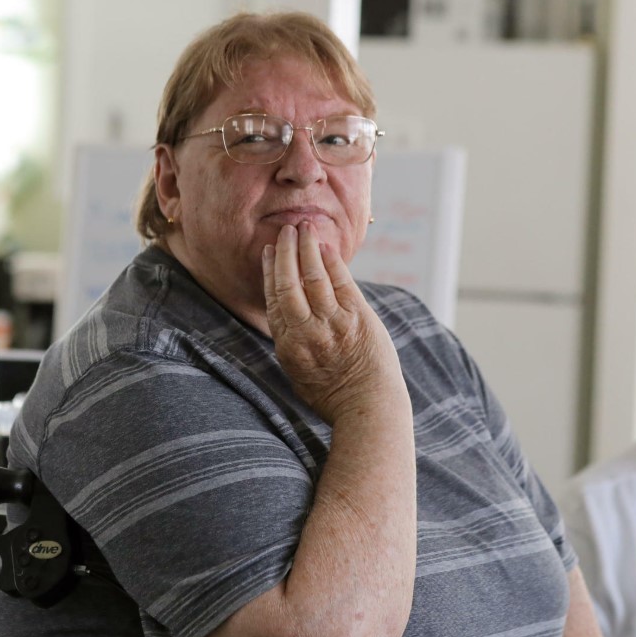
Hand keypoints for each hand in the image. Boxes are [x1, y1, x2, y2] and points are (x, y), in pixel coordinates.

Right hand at [261, 221, 403, 423]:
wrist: (368, 409)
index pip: (274, 301)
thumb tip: (288, 321)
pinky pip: (341, 282)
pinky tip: (325, 246)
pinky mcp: (357, 318)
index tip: (267, 253)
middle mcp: (306, 332)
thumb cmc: (335, 398)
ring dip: (306, 248)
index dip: (269, 273)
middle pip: (288, 284)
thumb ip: (292, 346)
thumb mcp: (300, 376)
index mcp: (288, 347)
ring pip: (312, 277)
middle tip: (284, 231)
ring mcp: (332, 323)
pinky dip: (331, 262)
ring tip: (303, 227)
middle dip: (285, 253)